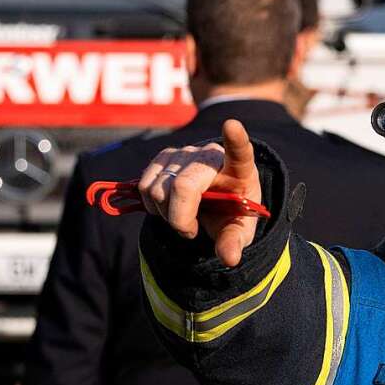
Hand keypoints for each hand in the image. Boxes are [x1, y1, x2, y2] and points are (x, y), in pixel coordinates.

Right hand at [138, 119, 261, 266]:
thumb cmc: (232, 213)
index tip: (232, 126)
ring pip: (158, 188)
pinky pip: (144, 183)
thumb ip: (234, 242)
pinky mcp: (165, 157)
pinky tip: (167, 208)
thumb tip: (229, 258)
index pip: (240, 150)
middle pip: (182, 186)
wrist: (218, 201)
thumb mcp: (239, 231)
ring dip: (164, 213)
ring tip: (182, 218)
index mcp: (239, 168)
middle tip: (190, 231)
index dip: (235, 139)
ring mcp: (185, 153)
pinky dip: (151, 205)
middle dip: (179, 218)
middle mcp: (210, 154)